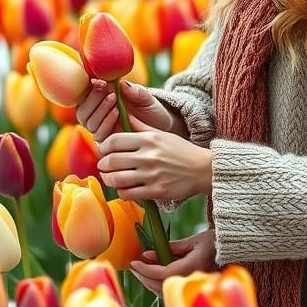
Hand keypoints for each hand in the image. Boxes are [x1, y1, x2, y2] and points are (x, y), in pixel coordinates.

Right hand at [75, 78, 174, 144]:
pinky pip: (98, 135)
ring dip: (99, 109)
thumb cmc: (151, 109)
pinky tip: (117, 113)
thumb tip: (123, 84)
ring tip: (114, 99)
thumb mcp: (145, 97)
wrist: (161, 126)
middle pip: (82, 111)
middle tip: (109, 91)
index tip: (102, 82)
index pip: (84, 96)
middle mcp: (98, 115)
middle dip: (92, 99)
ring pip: (88, 122)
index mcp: (101, 101)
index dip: (89, 89)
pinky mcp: (108, 141)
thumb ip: (135, 91)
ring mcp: (102, 128)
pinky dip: (105, 122)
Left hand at [96, 126, 211, 203]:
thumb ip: (140, 126)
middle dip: (103, 165)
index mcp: (149, 139)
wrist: (203, 169)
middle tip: (103, 166)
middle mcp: (149, 156)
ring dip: (108, 179)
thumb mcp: (161, 134)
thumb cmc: (181, 151)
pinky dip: (121, 191)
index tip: (103, 151)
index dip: (103, 147)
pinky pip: (128, 193)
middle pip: (111, 161)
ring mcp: (152, 175)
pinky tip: (124, 188)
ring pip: (116, 179)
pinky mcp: (156, 191)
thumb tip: (123, 113)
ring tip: (109, 177)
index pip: (114, 141)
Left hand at [129, 229, 217, 295]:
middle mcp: (193, 279)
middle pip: (161, 285)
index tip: (134, 262)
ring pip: (166, 292)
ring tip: (139, 272)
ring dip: (149, 283)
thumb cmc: (214, 242)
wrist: (234, 250)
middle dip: (144, 277)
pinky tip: (152, 278)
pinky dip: (159, 286)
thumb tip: (148, 254)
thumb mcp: (192, 240)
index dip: (146, 270)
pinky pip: (173, 293)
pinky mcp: (193, 288)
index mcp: (192, 266)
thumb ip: (170, 248)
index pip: (163, 273)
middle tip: (133, 267)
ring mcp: (193, 286)